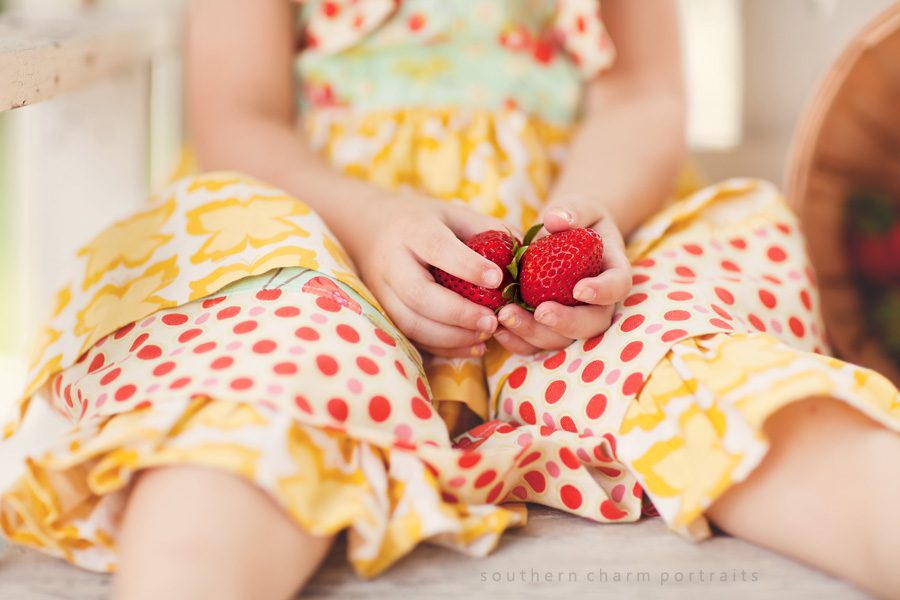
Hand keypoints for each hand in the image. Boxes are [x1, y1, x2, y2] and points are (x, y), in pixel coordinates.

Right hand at [349, 193, 509, 357]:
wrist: (369, 229)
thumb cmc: (424, 222)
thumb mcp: (453, 214)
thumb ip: (487, 231)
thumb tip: (526, 253)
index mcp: (412, 230)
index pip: (436, 247)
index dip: (466, 265)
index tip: (497, 279)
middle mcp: (391, 262)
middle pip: (419, 294)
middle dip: (458, 313)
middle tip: (492, 322)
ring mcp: (382, 291)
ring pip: (411, 322)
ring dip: (451, 336)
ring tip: (486, 337)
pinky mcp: (384, 312)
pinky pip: (411, 337)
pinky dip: (443, 347)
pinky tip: (472, 348)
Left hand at [494, 202, 631, 354]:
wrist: (562, 236)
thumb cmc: (574, 219)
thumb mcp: (576, 206)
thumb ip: (571, 211)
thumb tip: (555, 220)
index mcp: (612, 270)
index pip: (618, 285)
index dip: (602, 291)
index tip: (579, 289)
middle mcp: (599, 302)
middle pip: (593, 323)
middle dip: (566, 323)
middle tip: (541, 313)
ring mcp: (574, 318)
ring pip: (564, 339)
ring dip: (535, 334)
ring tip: (505, 317)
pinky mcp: (550, 328)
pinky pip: (537, 343)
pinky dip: (517, 340)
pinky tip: (496, 327)